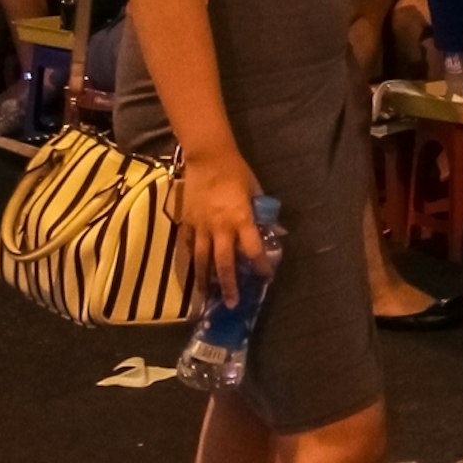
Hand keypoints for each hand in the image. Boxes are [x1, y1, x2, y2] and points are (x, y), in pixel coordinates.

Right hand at [179, 154, 268, 305]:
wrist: (208, 158)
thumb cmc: (236, 173)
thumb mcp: (256, 190)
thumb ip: (263, 213)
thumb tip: (276, 230)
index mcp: (241, 219)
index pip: (253, 249)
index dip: (260, 266)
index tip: (265, 277)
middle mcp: (220, 227)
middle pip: (224, 262)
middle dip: (229, 285)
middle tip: (231, 303)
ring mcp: (200, 226)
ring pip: (201, 259)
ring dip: (205, 280)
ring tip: (207, 297)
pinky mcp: (186, 222)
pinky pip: (187, 246)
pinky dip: (189, 260)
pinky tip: (192, 273)